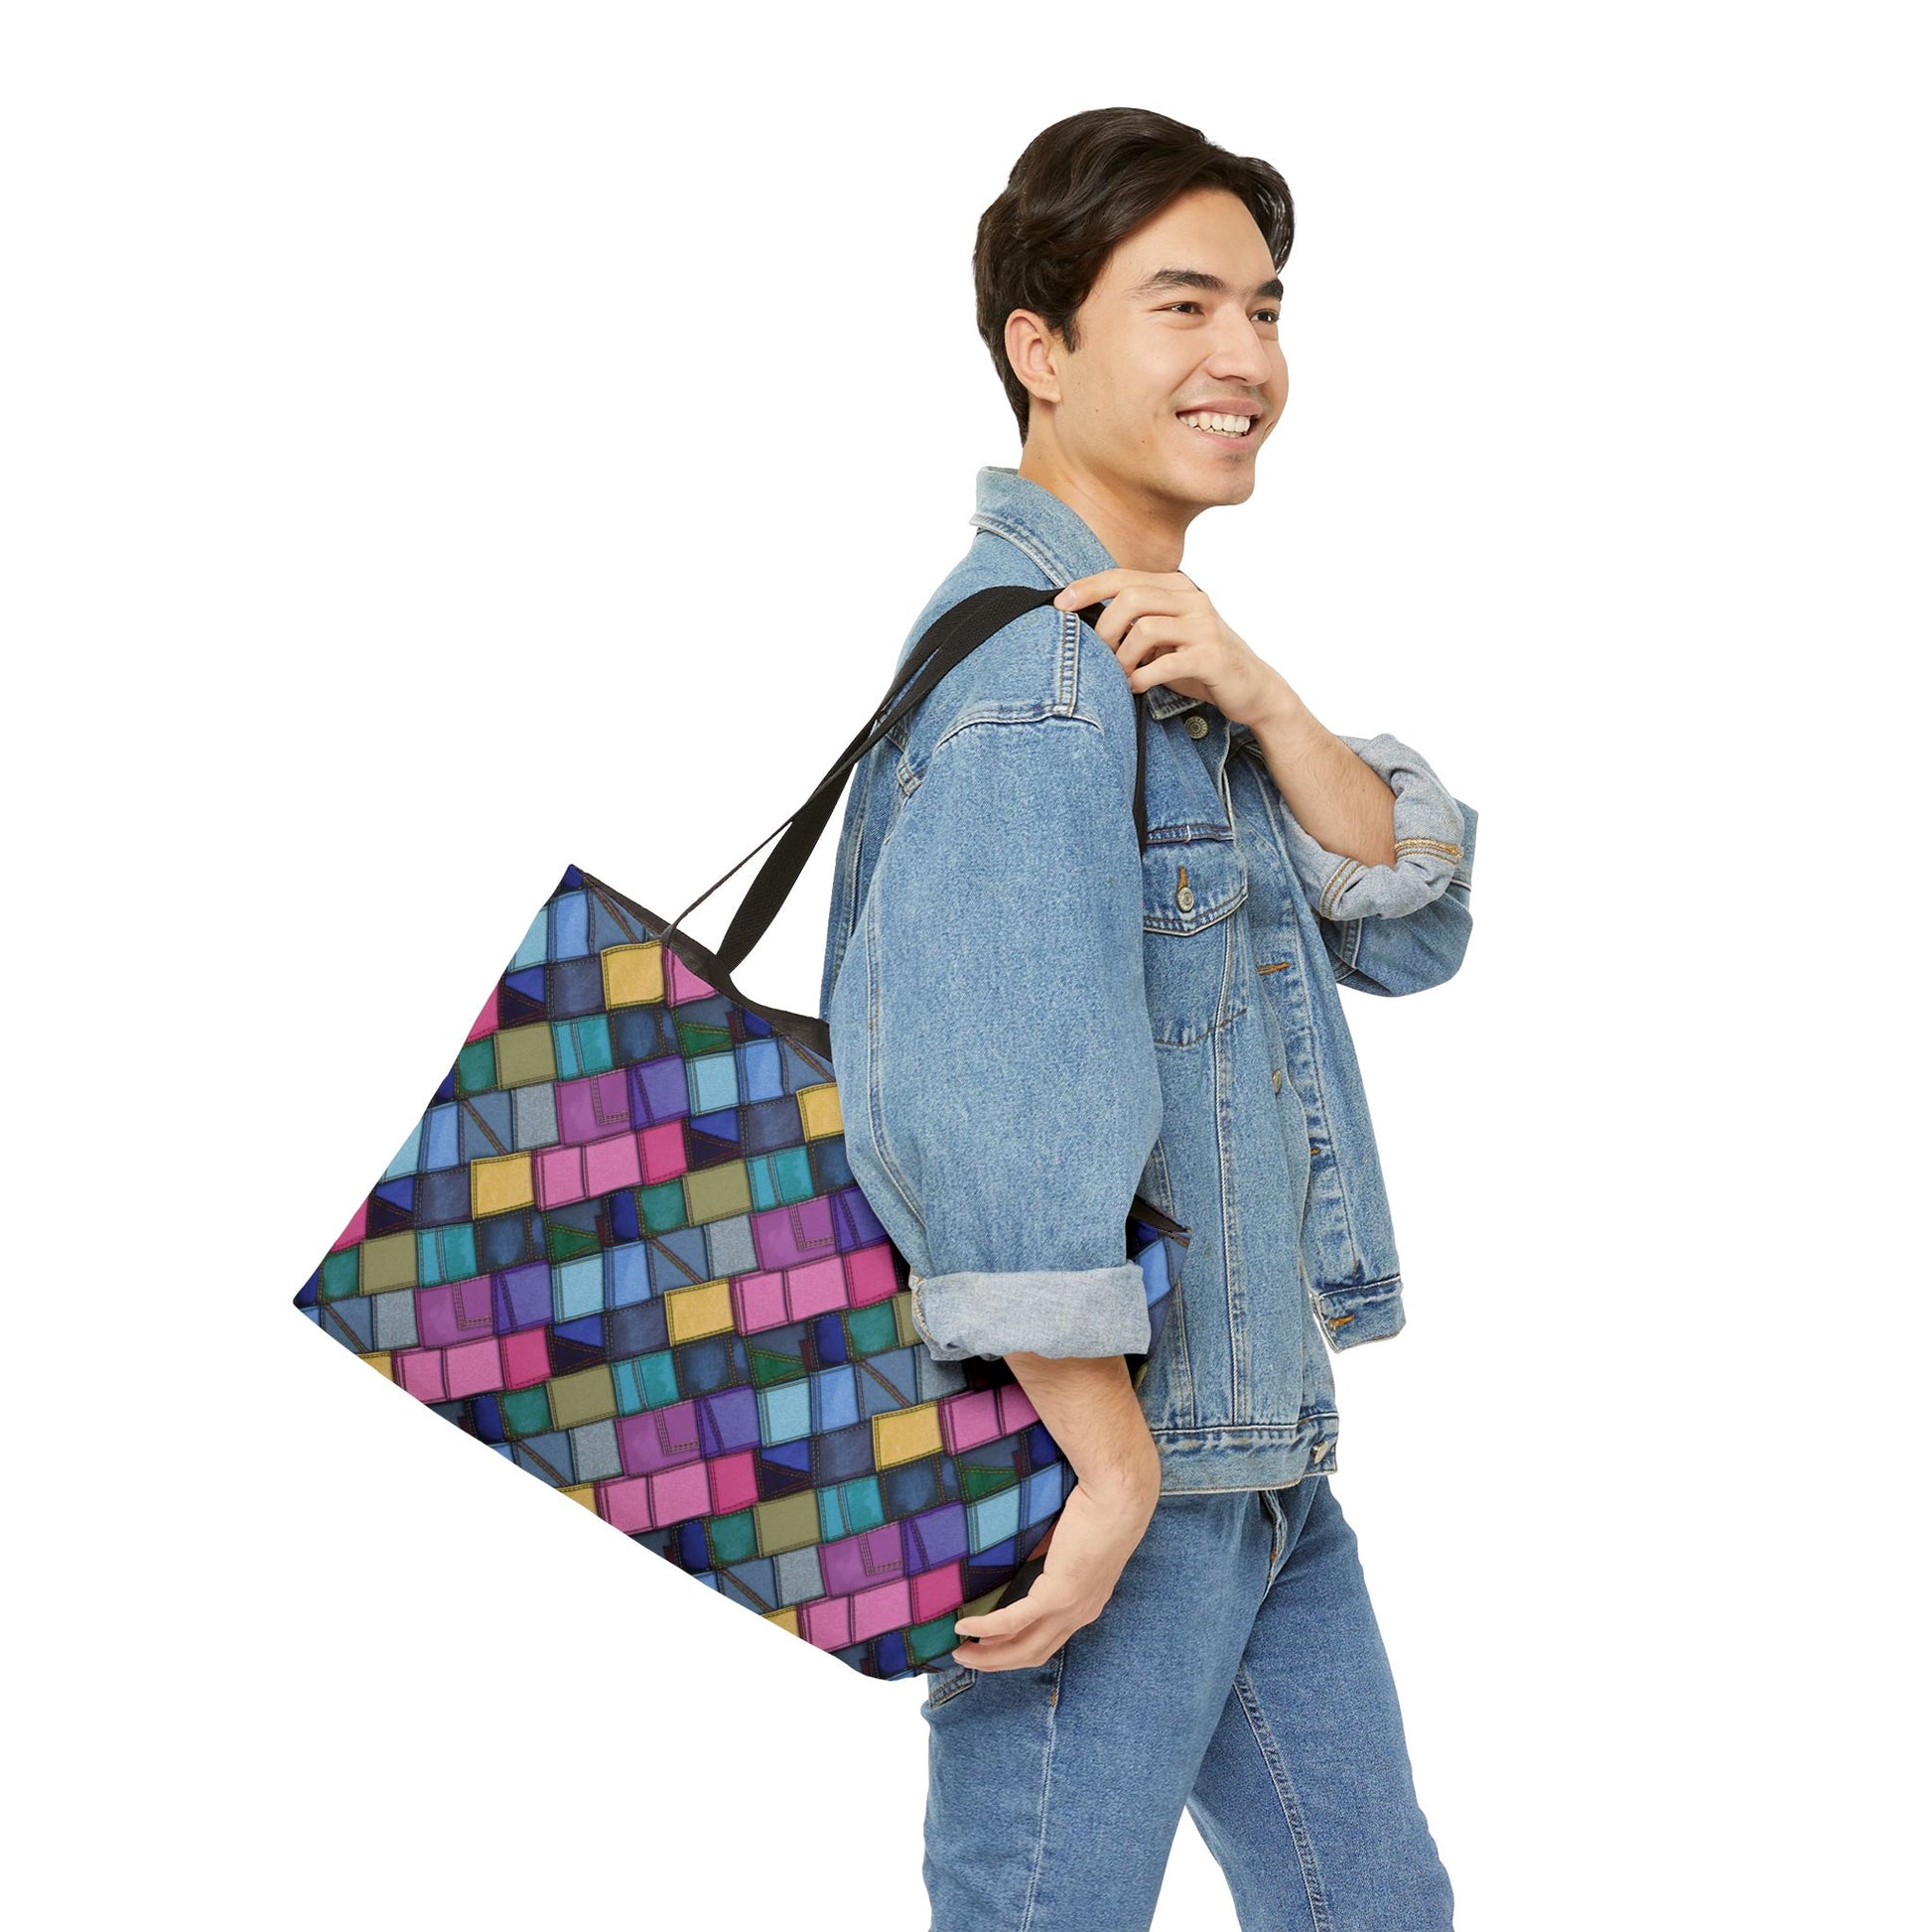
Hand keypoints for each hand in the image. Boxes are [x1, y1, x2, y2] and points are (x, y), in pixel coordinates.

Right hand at [948, 1462, 1159, 1671]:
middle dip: (996, 1661)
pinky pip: (1014, 1620)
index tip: (987, 1647)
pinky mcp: (1058, 1594)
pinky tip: (964, 1625)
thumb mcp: (1067, 1544)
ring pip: (1023, 1647)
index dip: (1015, 1650)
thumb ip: (1047, 1561)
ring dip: (988, 1655)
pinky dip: (986, 1626)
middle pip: (1032, 1653)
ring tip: (959, 1650)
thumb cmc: (1098, 1509)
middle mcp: (1080, 1614)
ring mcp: (1070, 1608)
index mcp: (1086, 1604)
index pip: (1047, 1641)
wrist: (1117, 1495)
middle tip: (965, 1656)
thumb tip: (1020, 1563)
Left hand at [1052, 568, 1299, 731]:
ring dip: (1122, 658)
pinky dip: (1141, 678)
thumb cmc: (1200, 661)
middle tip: (1100, 657)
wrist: (1252, 688)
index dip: (1088, 587)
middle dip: (1105, 630)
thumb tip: (1086, 625)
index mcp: (1178, 588)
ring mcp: (1204, 627)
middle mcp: (1192, 599)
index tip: (1059, 603)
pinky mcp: (1211, 656)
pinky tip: (1136, 687)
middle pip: (1131, 597)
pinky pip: (1164, 663)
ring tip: (1121, 676)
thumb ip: (1137, 623)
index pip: (1124, 577)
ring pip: (1144, 629)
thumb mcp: (1167, 636)